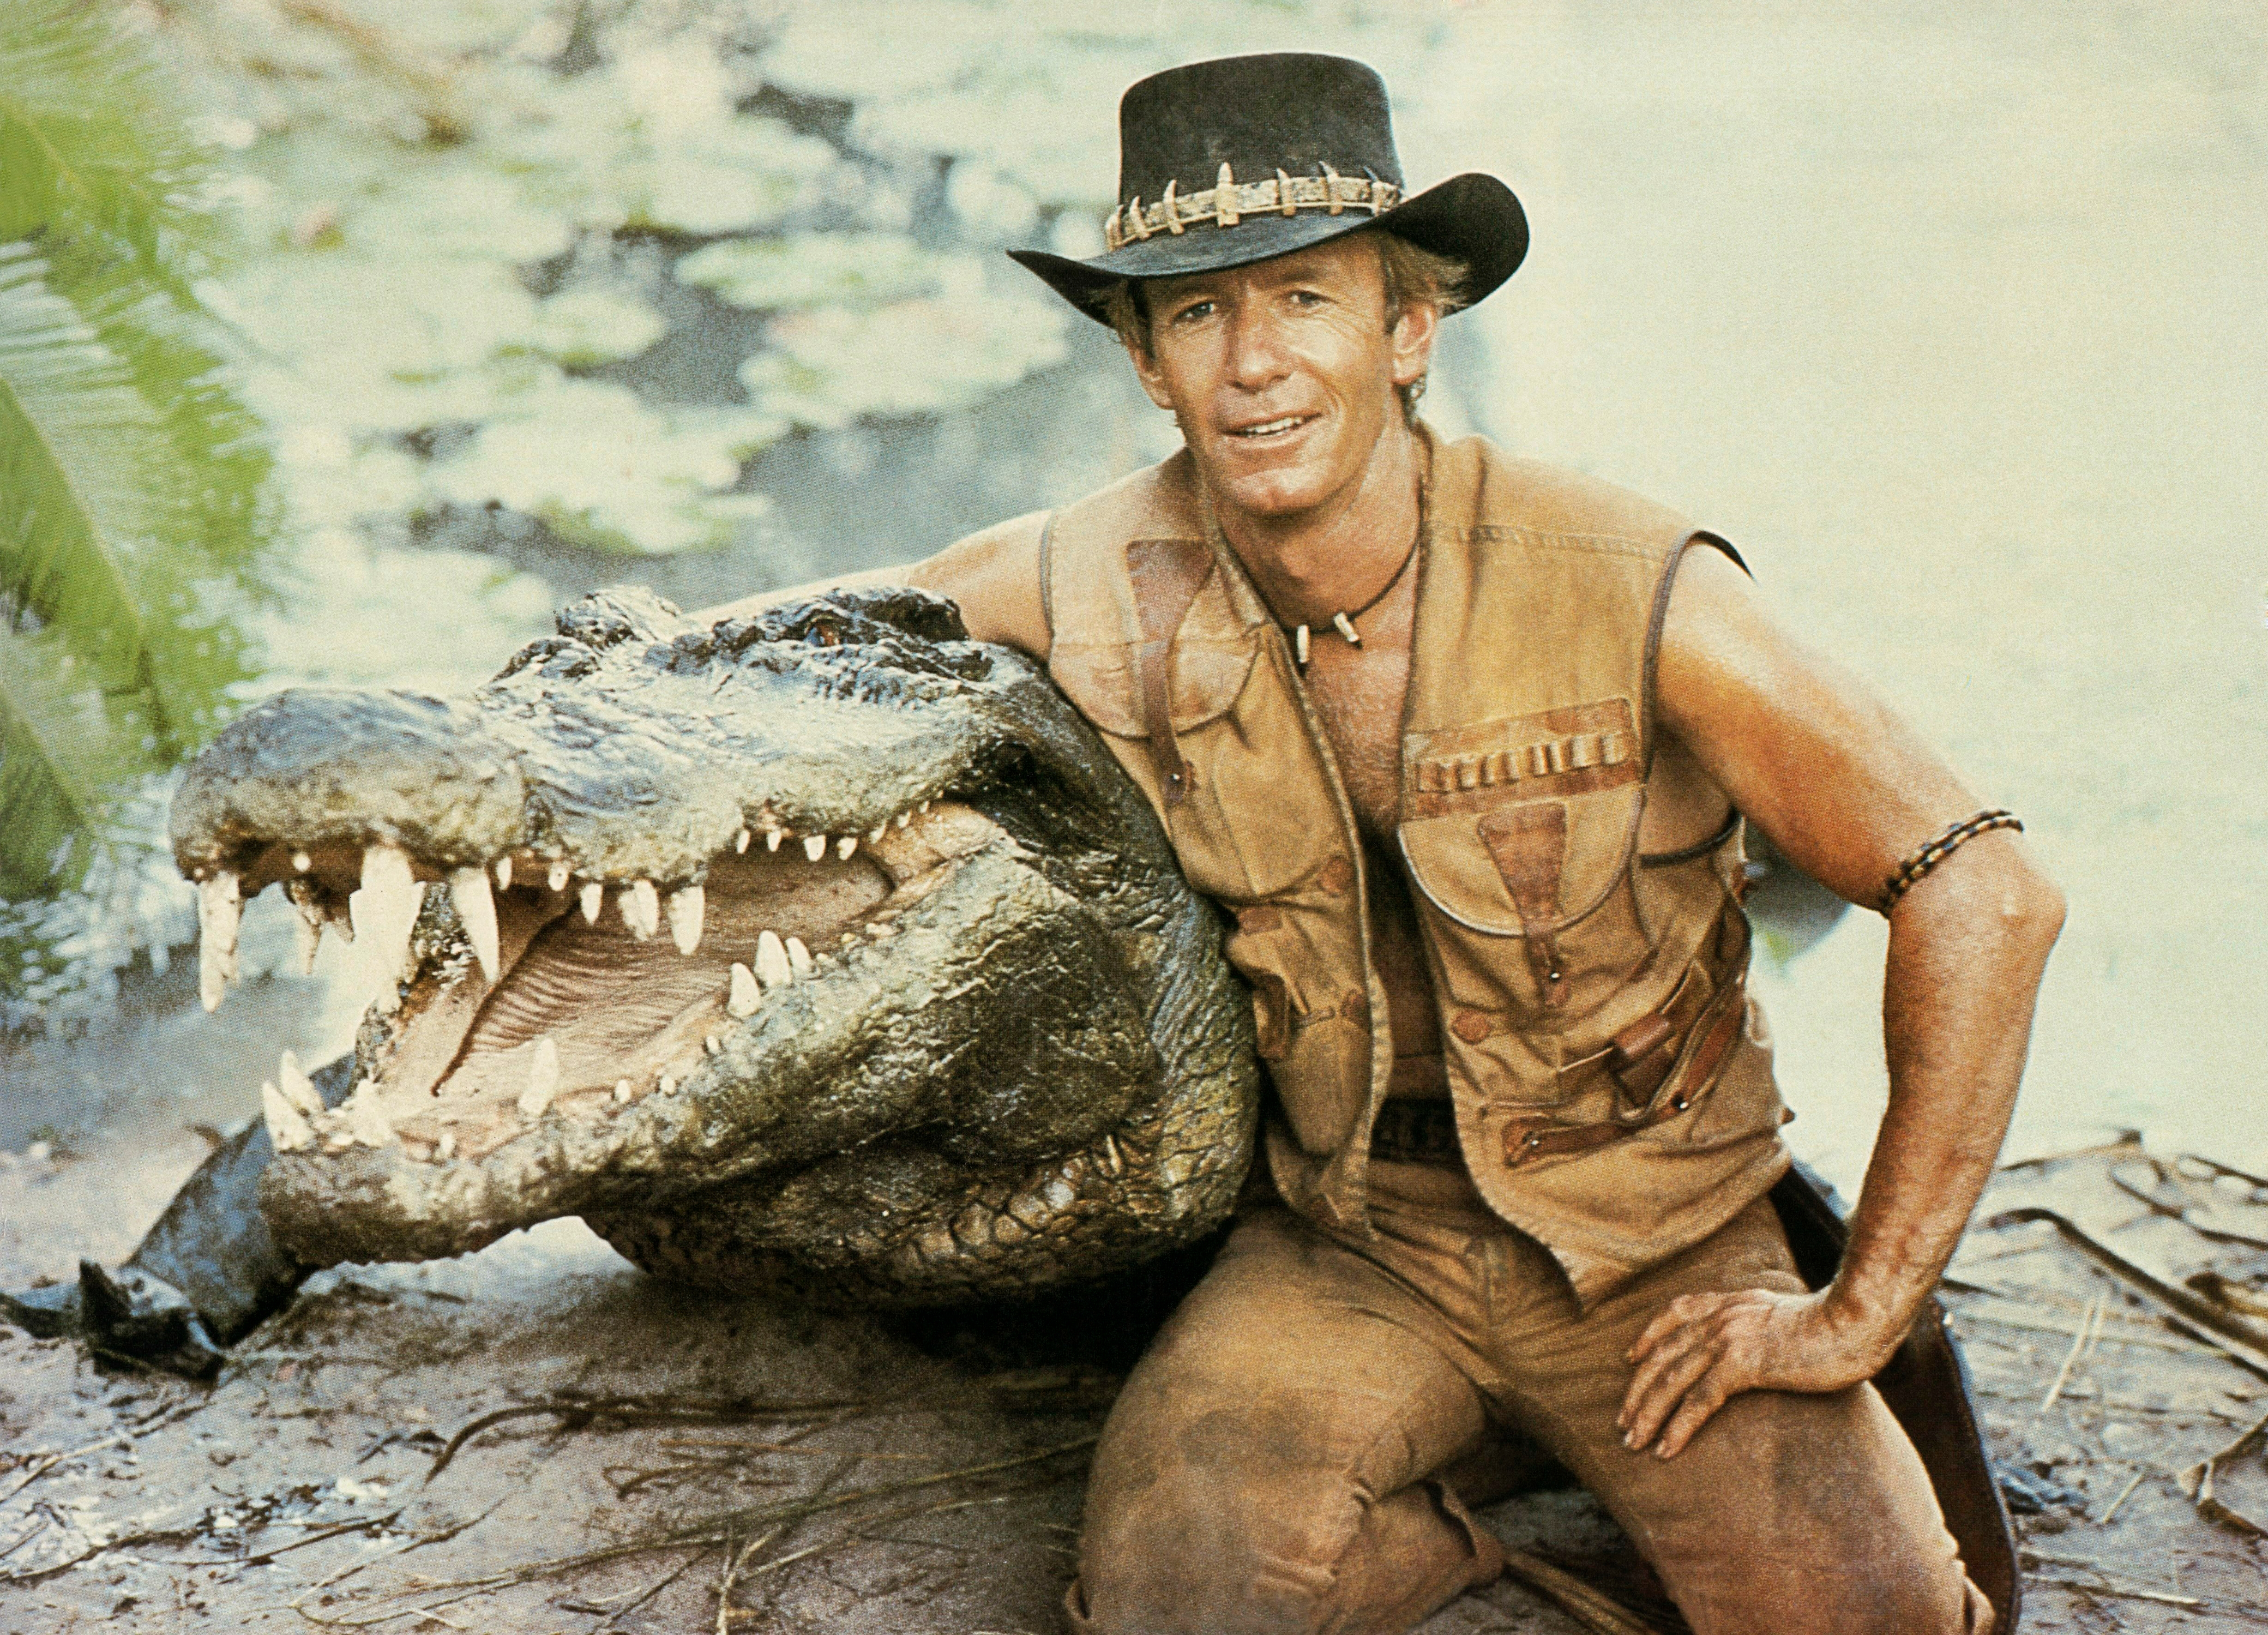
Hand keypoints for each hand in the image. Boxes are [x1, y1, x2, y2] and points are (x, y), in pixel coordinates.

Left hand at [1616, 1287, 1897, 1458]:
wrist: (1859, 1320)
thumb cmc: (1838, 1325)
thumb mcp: (1788, 1315)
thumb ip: (1764, 1325)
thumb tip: (1764, 1343)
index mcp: (1732, 1302)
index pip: (1676, 1312)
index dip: (1649, 1336)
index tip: (1630, 1358)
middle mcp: (1722, 1316)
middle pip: (1663, 1354)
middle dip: (1638, 1390)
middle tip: (1623, 1420)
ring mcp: (1729, 1338)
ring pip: (1672, 1379)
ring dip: (1647, 1414)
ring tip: (1632, 1441)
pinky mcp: (1743, 1363)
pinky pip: (1699, 1400)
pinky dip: (1678, 1426)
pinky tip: (1665, 1449)